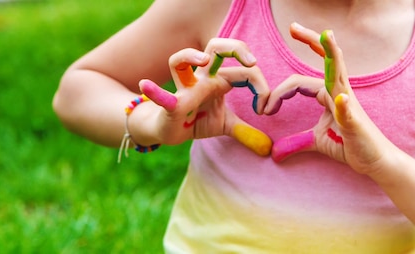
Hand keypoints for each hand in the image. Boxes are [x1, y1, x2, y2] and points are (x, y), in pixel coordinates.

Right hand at [139, 38, 272, 155]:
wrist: (169, 131)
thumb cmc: (197, 120)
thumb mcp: (226, 125)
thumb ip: (246, 131)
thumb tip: (268, 147)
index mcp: (220, 80)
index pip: (245, 73)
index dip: (261, 88)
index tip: (265, 110)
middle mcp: (202, 79)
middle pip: (216, 47)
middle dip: (235, 48)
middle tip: (252, 61)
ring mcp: (184, 89)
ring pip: (180, 60)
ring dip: (190, 56)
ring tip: (203, 59)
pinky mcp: (170, 105)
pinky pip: (161, 96)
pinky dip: (153, 92)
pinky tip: (146, 85)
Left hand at [267, 23, 395, 173]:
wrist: (374, 160)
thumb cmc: (349, 145)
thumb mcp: (316, 142)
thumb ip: (296, 142)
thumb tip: (274, 152)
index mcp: (327, 94)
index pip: (299, 81)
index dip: (279, 94)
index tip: (265, 110)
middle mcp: (339, 92)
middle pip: (325, 59)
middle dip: (311, 40)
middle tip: (292, 26)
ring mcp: (349, 104)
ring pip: (339, 72)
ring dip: (333, 54)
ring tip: (326, 35)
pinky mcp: (355, 122)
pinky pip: (348, 110)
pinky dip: (343, 104)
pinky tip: (340, 97)